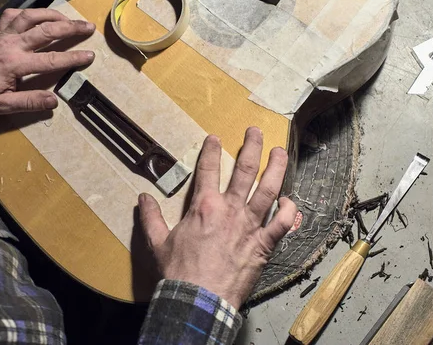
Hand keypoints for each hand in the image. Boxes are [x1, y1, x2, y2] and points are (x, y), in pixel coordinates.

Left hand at [0, 8, 95, 113]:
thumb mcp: (0, 105)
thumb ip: (28, 102)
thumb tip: (54, 102)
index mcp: (15, 64)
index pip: (51, 60)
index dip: (73, 58)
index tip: (89, 56)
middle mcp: (12, 44)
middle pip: (47, 31)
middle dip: (70, 28)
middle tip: (88, 27)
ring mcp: (2, 34)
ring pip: (32, 17)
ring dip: (53, 15)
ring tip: (68, 17)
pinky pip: (12, 15)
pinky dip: (27, 12)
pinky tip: (36, 15)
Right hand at [138, 127, 297, 308]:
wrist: (199, 300)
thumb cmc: (179, 272)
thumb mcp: (158, 242)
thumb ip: (150, 217)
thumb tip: (142, 198)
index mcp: (204, 206)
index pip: (208, 169)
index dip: (211, 150)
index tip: (215, 138)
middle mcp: (230, 210)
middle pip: (245, 170)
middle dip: (251, 147)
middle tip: (255, 131)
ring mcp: (250, 226)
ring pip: (269, 190)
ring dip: (277, 168)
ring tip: (280, 152)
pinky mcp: (264, 245)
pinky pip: (282, 224)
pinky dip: (289, 211)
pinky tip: (291, 201)